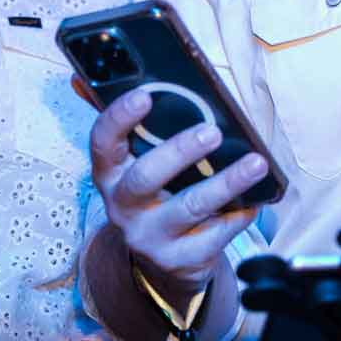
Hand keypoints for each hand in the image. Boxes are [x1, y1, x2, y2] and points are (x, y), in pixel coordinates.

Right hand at [88, 86, 265, 308]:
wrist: (162, 263)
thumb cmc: (155, 194)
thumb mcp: (136, 164)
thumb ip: (126, 124)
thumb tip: (84, 77)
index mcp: (110, 174)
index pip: (102, 142)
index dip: (119, 118)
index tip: (145, 95)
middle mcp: (123, 207)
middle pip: (145, 178)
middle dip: (180, 152)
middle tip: (213, 132)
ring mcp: (150, 237)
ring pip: (190, 207)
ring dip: (226, 182)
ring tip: (256, 163)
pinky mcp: (180, 261)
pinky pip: (215, 235)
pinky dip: (239, 215)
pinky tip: (255, 200)